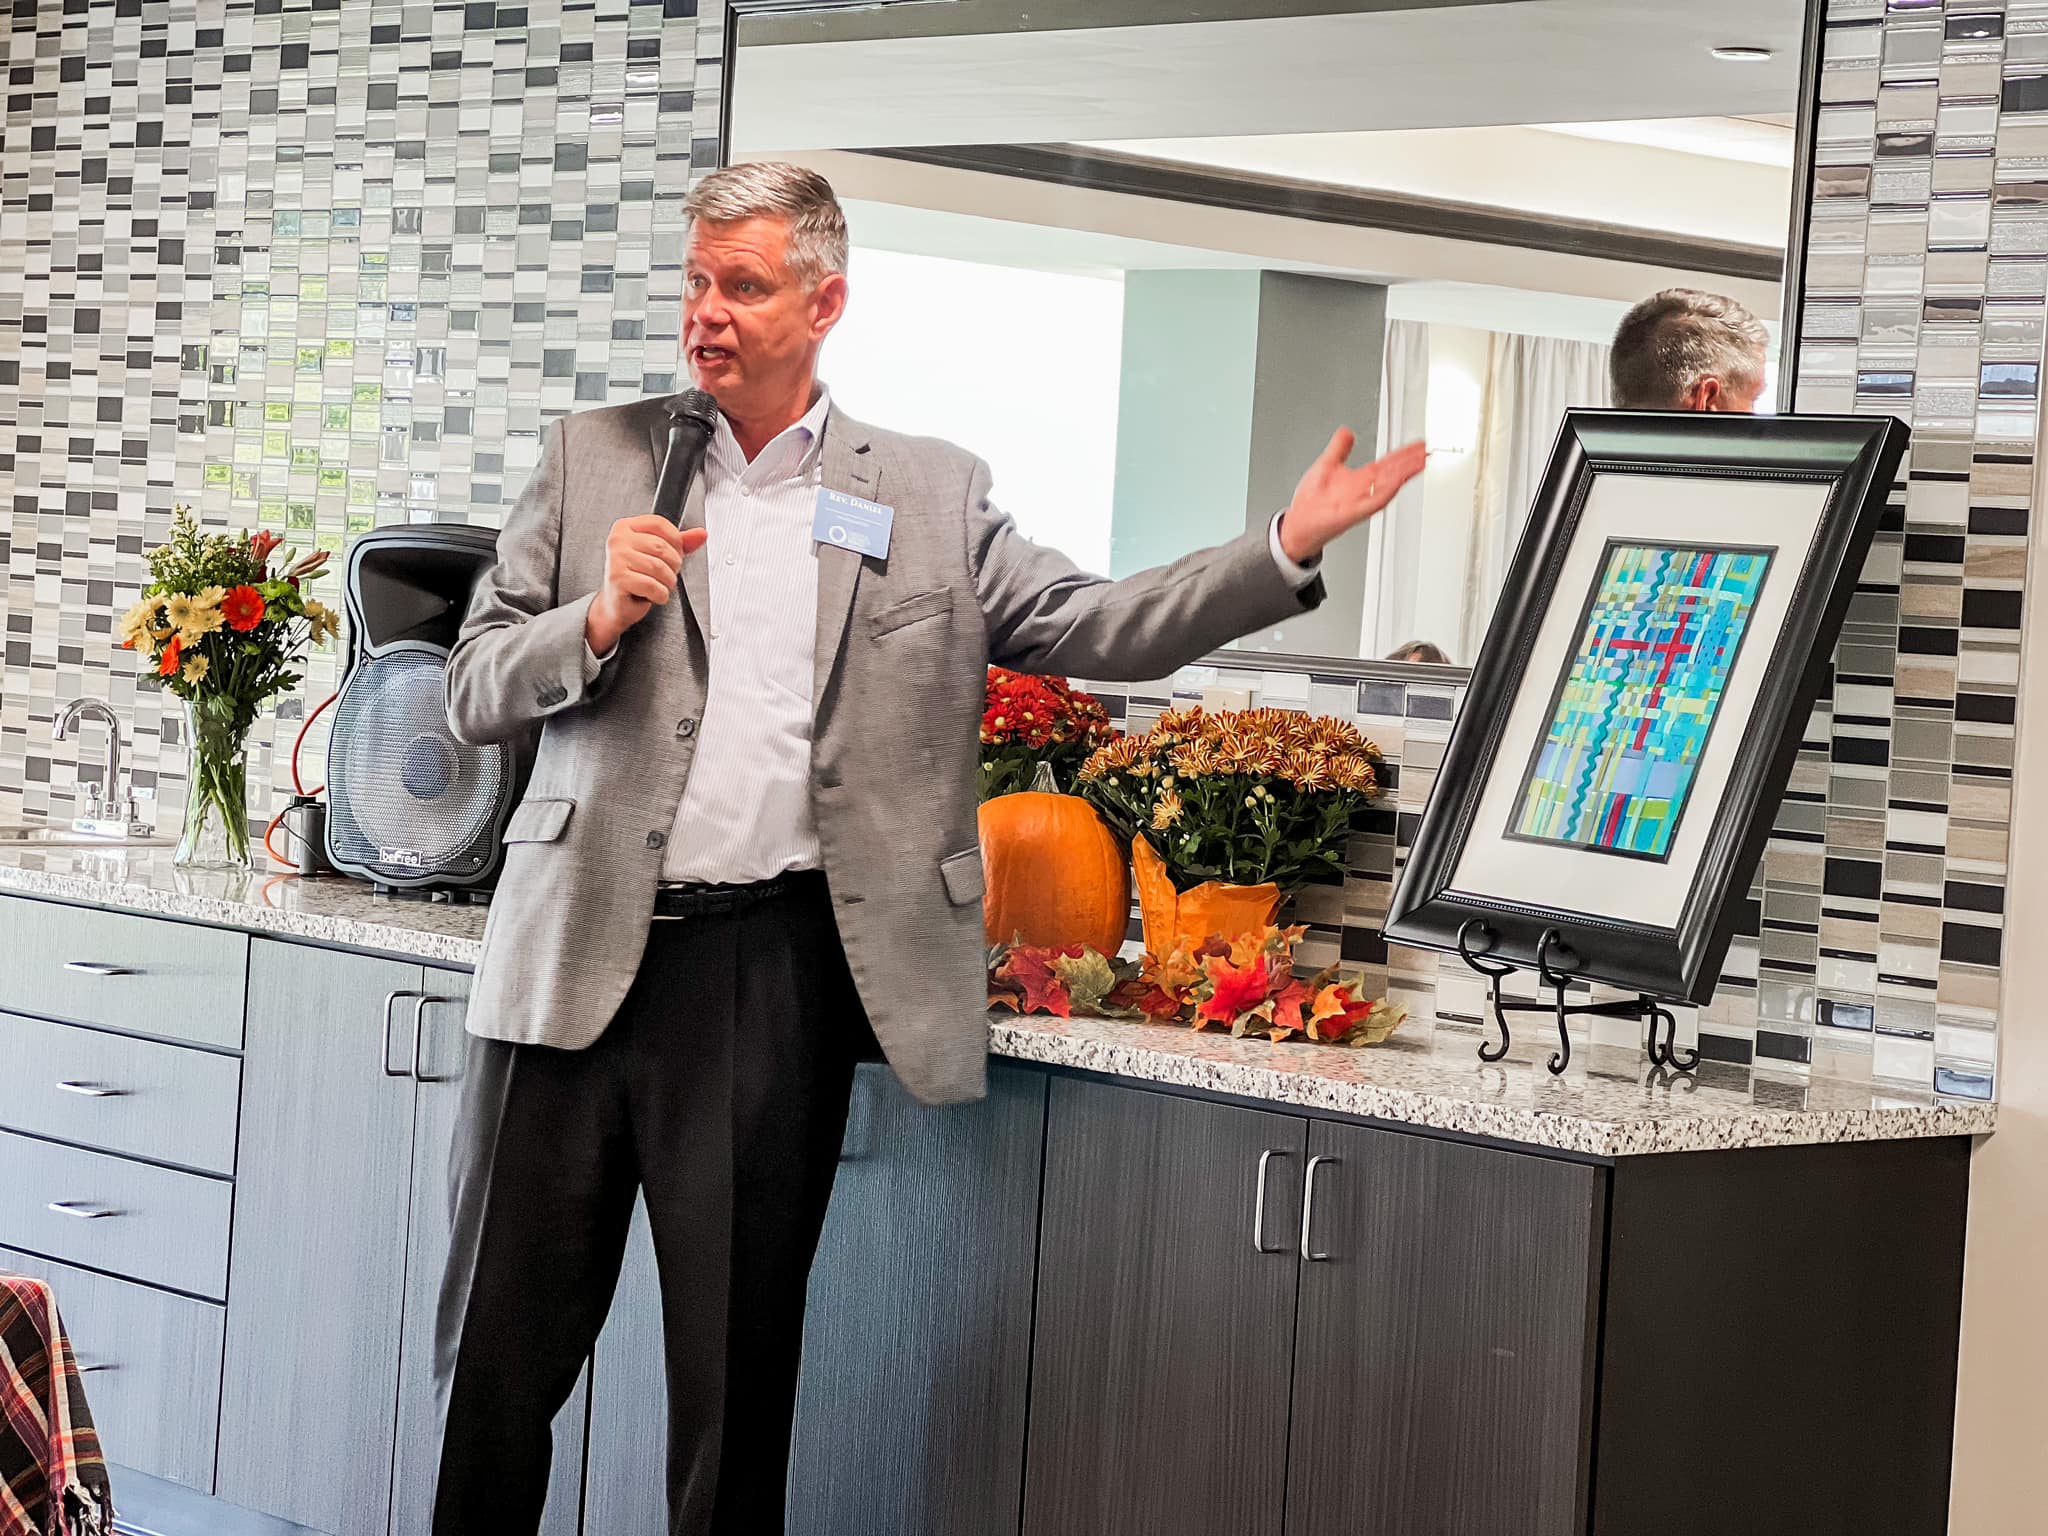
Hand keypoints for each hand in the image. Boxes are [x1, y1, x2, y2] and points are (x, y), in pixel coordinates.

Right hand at [586, 515, 707, 654]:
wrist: (616, 605)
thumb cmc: (636, 578)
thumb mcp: (659, 556)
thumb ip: (680, 543)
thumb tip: (701, 534)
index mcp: (626, 527)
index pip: (659, 523)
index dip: (675, 541)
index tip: (674, 553)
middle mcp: (618, 540)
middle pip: (661, 546)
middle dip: (673, 565)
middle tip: (666, 574)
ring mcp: (616, 559)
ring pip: (658, 567)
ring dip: (667, 582)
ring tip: (660, 585)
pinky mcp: (618, 578)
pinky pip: (652, 585)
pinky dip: (660, 594)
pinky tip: (653, 595)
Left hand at [1277, 433, 1427, 563]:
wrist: (1298, 523)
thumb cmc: (1312, 501)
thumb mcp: (1327, 465)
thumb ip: (1339, 448)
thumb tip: (1347, 431)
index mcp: (1360, 479)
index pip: (1388, 463)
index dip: (1404, 453)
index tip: (1419, 445)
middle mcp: (1364, 490)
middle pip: (1393, 472)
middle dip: (1411, 462)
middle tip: (1428, 451)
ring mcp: (1360, 502)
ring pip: (1388, 486)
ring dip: (1404, 474)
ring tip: (1420, 462)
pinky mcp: (1352, 513)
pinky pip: (1373, 502)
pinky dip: (1385, 492)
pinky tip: (1396, 482)